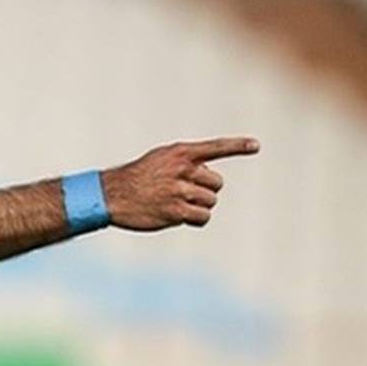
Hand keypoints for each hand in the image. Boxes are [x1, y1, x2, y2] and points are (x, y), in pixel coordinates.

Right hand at [101, 136, 258, 230]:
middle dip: (205, 191)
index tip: (255, 146)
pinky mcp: (175, 211)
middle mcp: (182, 170)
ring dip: (198, 207)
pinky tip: (178, 216)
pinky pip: (202, 218)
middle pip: (217, 184)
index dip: (237, 146)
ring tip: (176, 204)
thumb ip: (186, 162)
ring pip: (210, 202)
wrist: (111, 195)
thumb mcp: (160, 159)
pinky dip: (195, 220)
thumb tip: (210, 178)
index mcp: (180, 153)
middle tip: (182, 192)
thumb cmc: (137, 177)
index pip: (215, 147)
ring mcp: (179, 191)